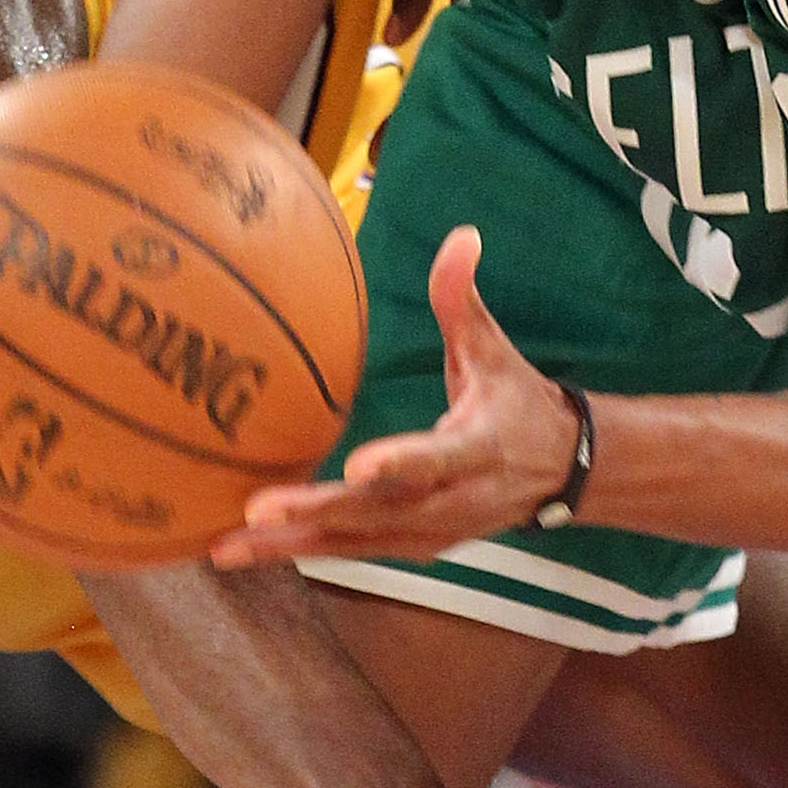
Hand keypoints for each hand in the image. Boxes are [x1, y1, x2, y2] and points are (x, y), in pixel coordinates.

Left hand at [214, 226, 575, 566]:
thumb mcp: (493, 350)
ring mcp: (432, 532)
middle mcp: (452, 500)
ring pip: (355, 543)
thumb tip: (461, 235)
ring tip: (226, 546)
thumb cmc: (517, 401)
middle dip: (317, 513)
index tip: (357, 466)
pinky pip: (350, 551)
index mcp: (476, 448)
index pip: (436, 458)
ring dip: (290, 545)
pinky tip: (246, 550)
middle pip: (379, 512)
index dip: (400, 463)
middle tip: (256, 510)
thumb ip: (464, 300)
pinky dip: (299, 551)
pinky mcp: (412, 548)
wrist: (562, 471)